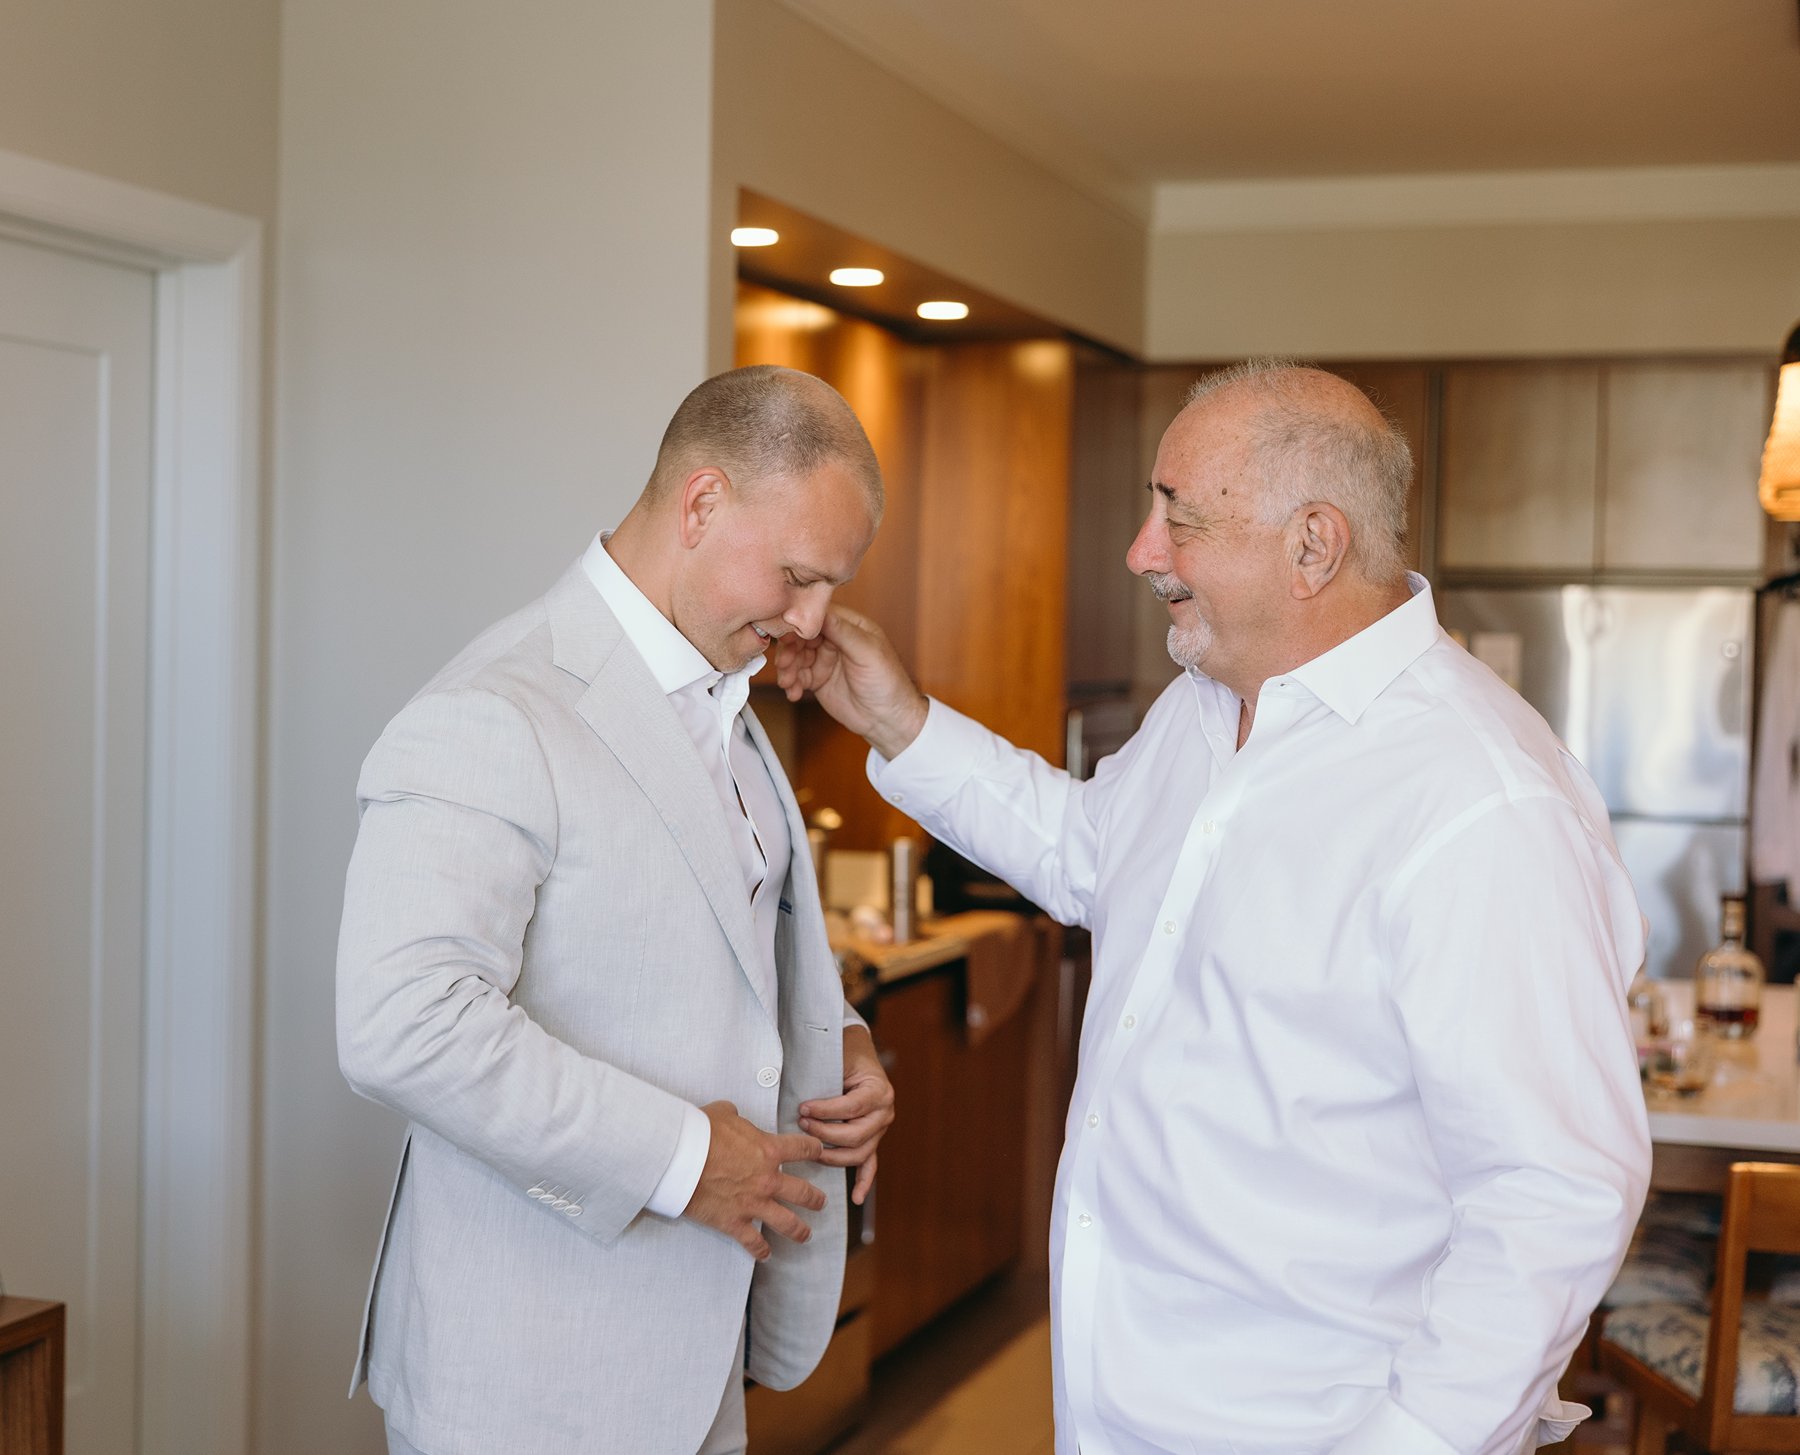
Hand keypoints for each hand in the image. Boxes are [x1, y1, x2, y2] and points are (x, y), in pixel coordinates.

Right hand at [683, 1102, 826, 1259]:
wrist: (679, 1158)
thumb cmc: (700, 1133)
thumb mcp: (724, 1113)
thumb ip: (738, 1119)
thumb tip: (735, 1118)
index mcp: (769, 1150)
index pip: (804, 1149)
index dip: (814, 1149)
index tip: (818, 1152)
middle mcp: (768, 1179)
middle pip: (804, 1192)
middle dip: (816, 1199)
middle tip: (820, 1202)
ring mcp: (753, 1204)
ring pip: (788, 1223)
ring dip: (800, 1230)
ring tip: (806, 1234)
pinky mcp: (734, 1222)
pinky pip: (753, 1242)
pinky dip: (761, 1251)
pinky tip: (765, 1255)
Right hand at [774, 605, 928, 760]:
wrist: (887, 720)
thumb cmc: (888, 683)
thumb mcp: (868, 653)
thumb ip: (843, 632)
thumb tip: (819, 612)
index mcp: (850, 626)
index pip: (819, 615)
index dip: (801, 624)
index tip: (787, 634)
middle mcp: (835, 639)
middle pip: (802, 635)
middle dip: (790, 648)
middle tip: (784, 663)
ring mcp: (825, 659)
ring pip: (796, 656)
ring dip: (787, 668)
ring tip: (788, 682)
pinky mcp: (818, 678)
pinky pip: (797, 676)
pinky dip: (791, 683)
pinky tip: (794, 693)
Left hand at [798, 1025, 895, 1205]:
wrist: (857, 1052)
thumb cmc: (844, 1054)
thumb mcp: (836, 1058)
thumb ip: (823, 1076)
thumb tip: (796, 1097)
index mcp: (879, 1091)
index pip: (851, 1108)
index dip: (825, 1111)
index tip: (803, 1108)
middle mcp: (884, 1112)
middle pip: (855, 1135)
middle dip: (824, 1133)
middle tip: (802, 1124)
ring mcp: (880, 1129)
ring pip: (858, 1153)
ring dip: (832, 1154)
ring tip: (810, 1148)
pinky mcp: (872, 1139)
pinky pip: (870, 1164)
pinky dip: (864, 1181)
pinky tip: (855, 1197)